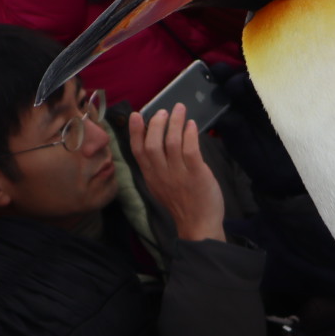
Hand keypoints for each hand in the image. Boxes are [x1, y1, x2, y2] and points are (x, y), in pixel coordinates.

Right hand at [129, 104, 224, 242]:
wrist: (199, 225)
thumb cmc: (182, 204)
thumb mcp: (161, 187)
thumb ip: (157, 167)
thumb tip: (158, 141)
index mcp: (151, 176)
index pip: (138, 151)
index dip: (135, 131)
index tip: (136, 115)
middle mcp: (161, 174)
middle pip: (153, 143)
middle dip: (157, 123)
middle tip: (164, 111)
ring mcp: (179, 174)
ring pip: (172, 142)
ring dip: (175, 123)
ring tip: (180, 110)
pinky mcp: (196, 174)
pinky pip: (190, 150)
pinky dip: (190, 134)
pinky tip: (192, 125)